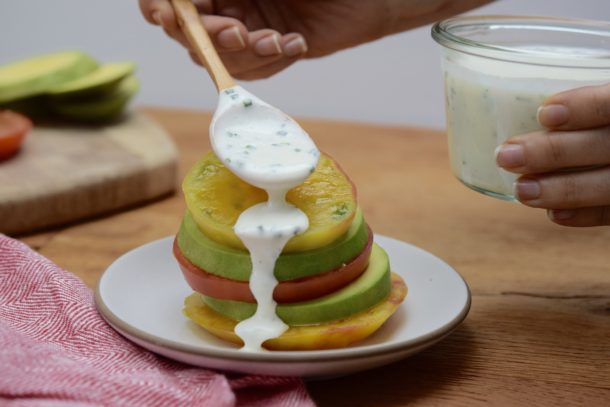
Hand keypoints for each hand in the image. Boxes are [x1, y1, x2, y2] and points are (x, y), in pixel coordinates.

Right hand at [139, 0, 490, 78]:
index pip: (173, 1)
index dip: (162, 10)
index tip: (166, 15)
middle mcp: (229, 4)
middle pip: (192, 34)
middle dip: (210, 38)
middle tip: (236, 30)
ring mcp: (250, 29)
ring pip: (224, 58)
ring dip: (246, 54)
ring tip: (277, 39)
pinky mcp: (274, 51)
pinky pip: (257, 69)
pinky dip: (273, 61)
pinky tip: (296, 44)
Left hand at [496, 83, 609, 226]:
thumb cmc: (605, 119)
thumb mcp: (602, 97)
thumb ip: (584, 100)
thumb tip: (525, 104)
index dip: (585, 107)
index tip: (543, 113)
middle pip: (606, 145)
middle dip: (554, 152)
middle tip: (505, 156)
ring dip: (563, 190)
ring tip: (520, 189)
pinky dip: (586, 214)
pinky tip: (554, 213)